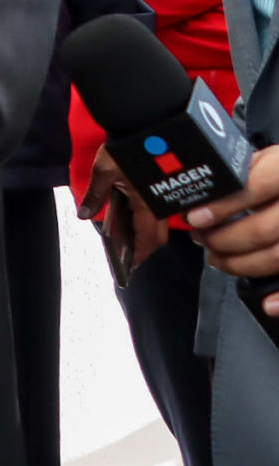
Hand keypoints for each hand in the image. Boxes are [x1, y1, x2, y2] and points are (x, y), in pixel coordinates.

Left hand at [82, 149, 169, 273]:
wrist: (149, 121)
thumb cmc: (127, 146)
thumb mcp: (104, 171)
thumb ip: (95, 195)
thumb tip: (85, 214)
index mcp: (149, 205)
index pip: (149, 240)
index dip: (140, 255)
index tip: (131, 266)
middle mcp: (163, 203)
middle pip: (158, 235)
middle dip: (144, 247)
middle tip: (128, 253)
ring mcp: (167, 193)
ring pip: (160, 221)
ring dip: (145, 231)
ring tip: (126, 235)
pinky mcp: (168, 183)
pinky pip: (160, 207)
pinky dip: (148, 215)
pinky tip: (133, 213)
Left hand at [188, 146, 278, 308]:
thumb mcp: (271, 160)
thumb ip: (246, 170)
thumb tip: (204, 188)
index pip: (254, 187)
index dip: (222, 205)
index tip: (195, 218)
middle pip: (262, 229)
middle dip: (222, 240)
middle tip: (200, 239)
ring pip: (276, 256)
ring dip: (239, 265)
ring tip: (217, 259)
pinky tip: (266, 304)